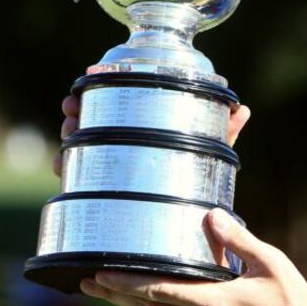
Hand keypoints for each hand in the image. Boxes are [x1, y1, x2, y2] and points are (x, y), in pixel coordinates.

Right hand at [53, 94, 251, 175]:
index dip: (100, 88)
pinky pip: (79, 175)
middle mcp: (126, 143)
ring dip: (69, 136)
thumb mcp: (211, 154)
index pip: (118, 101)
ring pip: (81, 145)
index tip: (87, 79)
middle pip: (93, 120)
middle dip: (77, 111)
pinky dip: (67, 168)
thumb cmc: (203, 181)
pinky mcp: (106, 189)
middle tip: (72, 112)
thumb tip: (244, 109)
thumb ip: (224, 133)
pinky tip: (62, 167)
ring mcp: (113, 166)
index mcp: (148, 128)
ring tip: (68, 135)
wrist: (194, 226)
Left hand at [81, 209, 306, 305]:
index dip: (125, 282)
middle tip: (88, 283)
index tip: (100, 273)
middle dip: (116, 294)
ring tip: (108, 293)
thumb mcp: (270, 264)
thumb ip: (238, 239)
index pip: (157, 290)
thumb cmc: (290, 303)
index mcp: (213, 302)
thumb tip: (212, 214)